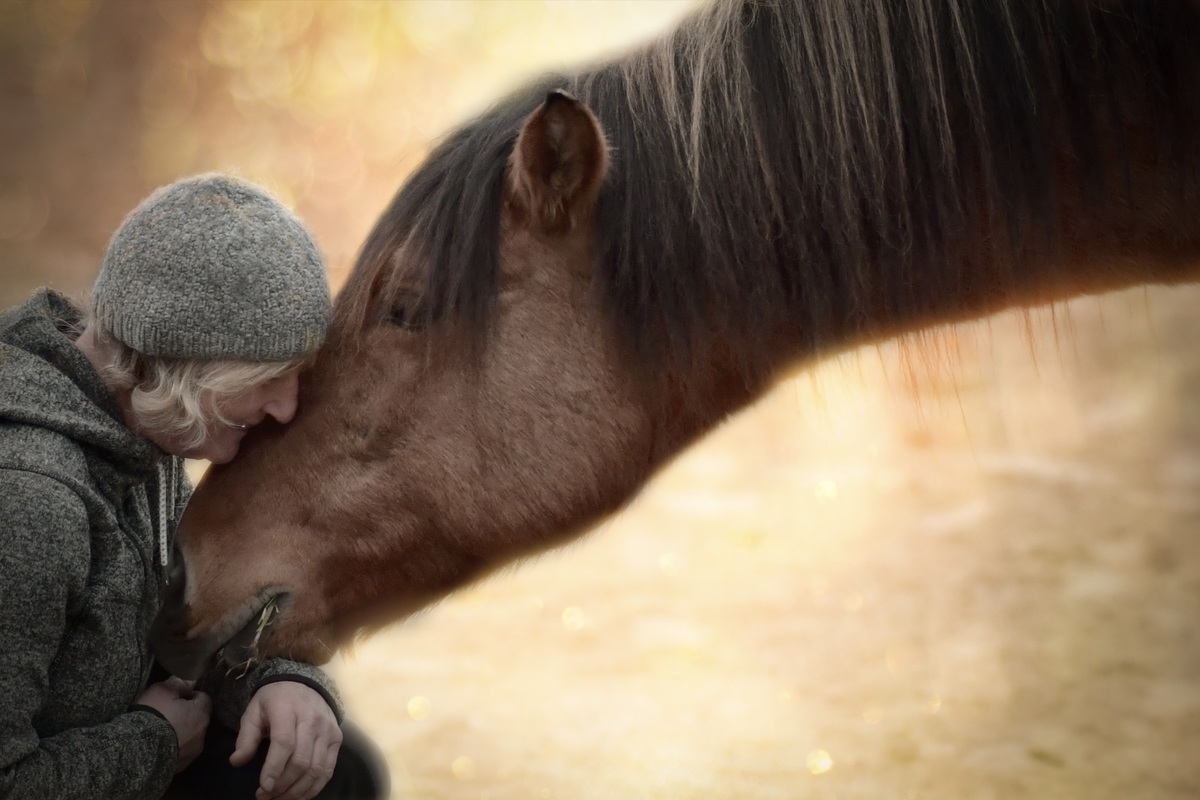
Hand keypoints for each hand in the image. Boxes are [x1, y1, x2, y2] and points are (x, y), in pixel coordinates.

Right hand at [137, 676, 212, 772]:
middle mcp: (202, 734)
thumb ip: (180, 683)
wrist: (137, 749)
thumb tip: (191, 680)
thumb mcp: (163, 691)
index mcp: (201, 714)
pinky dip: (174, 747)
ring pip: (191, 737)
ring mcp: (192, 753)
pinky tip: (159, 745)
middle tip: (168, 713)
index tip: (177, 697)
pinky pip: (181, 752)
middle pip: (198, 718)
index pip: (204, 698)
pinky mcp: (180, 767)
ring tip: (162, 731)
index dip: (191, 696)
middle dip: (187, 715)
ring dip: (181, 733)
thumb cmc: (153, 715)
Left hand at [231, 681, 341, 799]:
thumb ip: (246, 737)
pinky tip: (298, 795)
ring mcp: (327, 730)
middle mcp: (312, 720)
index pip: (284, 743)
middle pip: (301, 761)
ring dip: (297, 791)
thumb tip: (237, 762)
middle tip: (264, 797)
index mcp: (288, 710)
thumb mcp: (254, 711)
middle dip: (282, 785)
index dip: (274, 768)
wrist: (303, 683)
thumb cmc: (274, 700)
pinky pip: (328, 769)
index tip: (262, 788)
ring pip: (316, 769)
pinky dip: (314, 787)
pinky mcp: (336, 739)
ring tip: (278, 799)